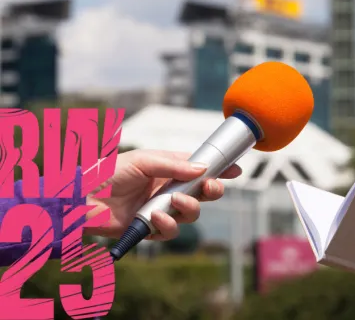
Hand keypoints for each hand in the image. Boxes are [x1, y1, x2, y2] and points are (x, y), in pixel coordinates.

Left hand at [85, 149, 241, 240]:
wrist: (82, 200)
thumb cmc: (108, 174)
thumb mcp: (143, 161)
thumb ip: (173, 166)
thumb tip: (202, 169)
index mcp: (168, 169)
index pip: (199, 168)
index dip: (218, 169)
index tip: (235, 169)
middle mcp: (168, 189)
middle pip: (202, 193)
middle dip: (212, 191)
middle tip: (209, 188)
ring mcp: (162, 209)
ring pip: (191, 213)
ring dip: (189, 208)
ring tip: (173, 202)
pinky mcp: (151, 228)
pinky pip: (171, 231)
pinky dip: (167, 224)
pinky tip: (155, 217)